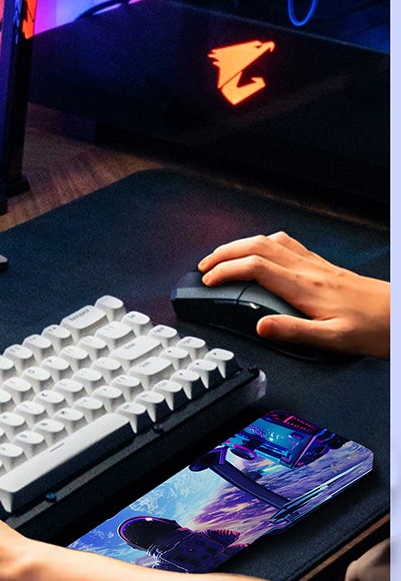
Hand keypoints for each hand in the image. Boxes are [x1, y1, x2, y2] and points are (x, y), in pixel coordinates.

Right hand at [199, 231, 389, 357]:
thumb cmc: (375, 329)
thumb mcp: (333, 340)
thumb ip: (293, 332)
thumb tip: (260, 325)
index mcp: (304, 287)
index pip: (253, 267)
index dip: (224, 270)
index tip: (207, 281)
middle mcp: (307, 269)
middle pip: (255, 245)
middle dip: (223, 252)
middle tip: (205, 266)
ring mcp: (315, 264)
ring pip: (269, 240)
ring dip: (240, 244)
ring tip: (225, 256)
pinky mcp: (324, 265)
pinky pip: (287, 244)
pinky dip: (264, 243)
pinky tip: (264, 252)